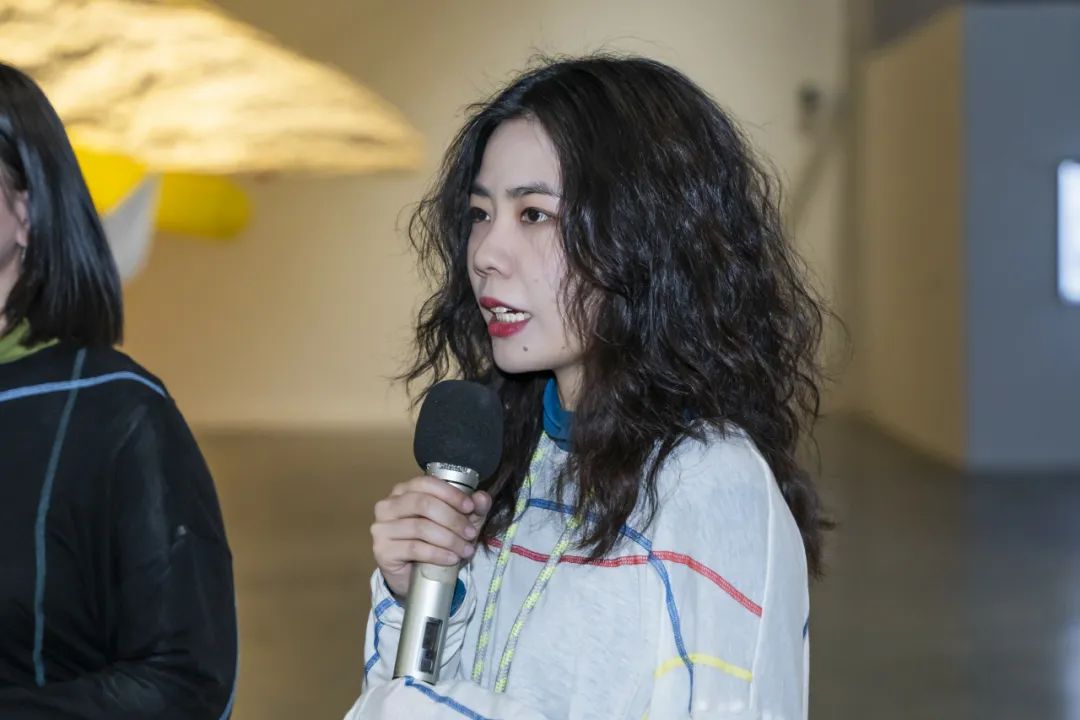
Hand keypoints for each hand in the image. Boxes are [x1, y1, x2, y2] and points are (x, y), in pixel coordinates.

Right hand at [371, 477, 491, 597]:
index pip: (426, 483)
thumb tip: (482, 497)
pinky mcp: (382, 550)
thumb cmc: (434, 543)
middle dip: (452, 519)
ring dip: (449, 539)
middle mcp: (388, 505)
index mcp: (404, 491)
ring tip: (465, 550)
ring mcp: (382, 528)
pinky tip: (451, 559)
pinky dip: (437, 554)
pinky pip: (414, 548)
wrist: (413, 576)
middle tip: (471, 533)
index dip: (450, 494)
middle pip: (424, 504)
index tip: (470, 507)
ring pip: (420, 527)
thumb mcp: (458, 523)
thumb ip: (473, 508)